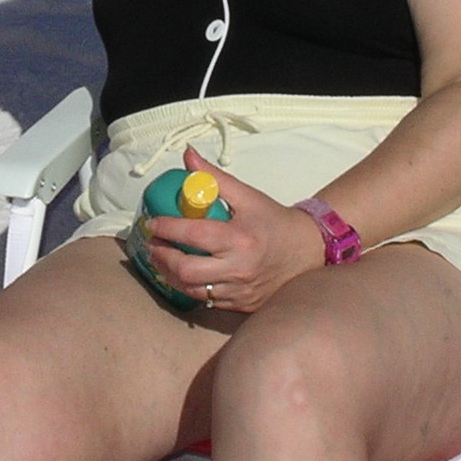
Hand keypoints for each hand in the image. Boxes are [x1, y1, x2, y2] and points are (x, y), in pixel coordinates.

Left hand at [144, 147, 321, 312]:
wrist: (308, 250)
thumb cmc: (274, 221)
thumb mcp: (246, 195)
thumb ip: (213, 177)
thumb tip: (188, 155)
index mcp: (240, 239)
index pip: (193, 235)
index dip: (167, 229)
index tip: (152, 223)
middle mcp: (239, 269)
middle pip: (187, 270)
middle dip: (163, 257)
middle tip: (152, 244)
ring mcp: (240, 291)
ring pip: (193, 290)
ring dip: (170, 274)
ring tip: (161, 259)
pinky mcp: (242, 305)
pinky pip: (207, 301)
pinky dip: (190, 287)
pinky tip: (183, 274)